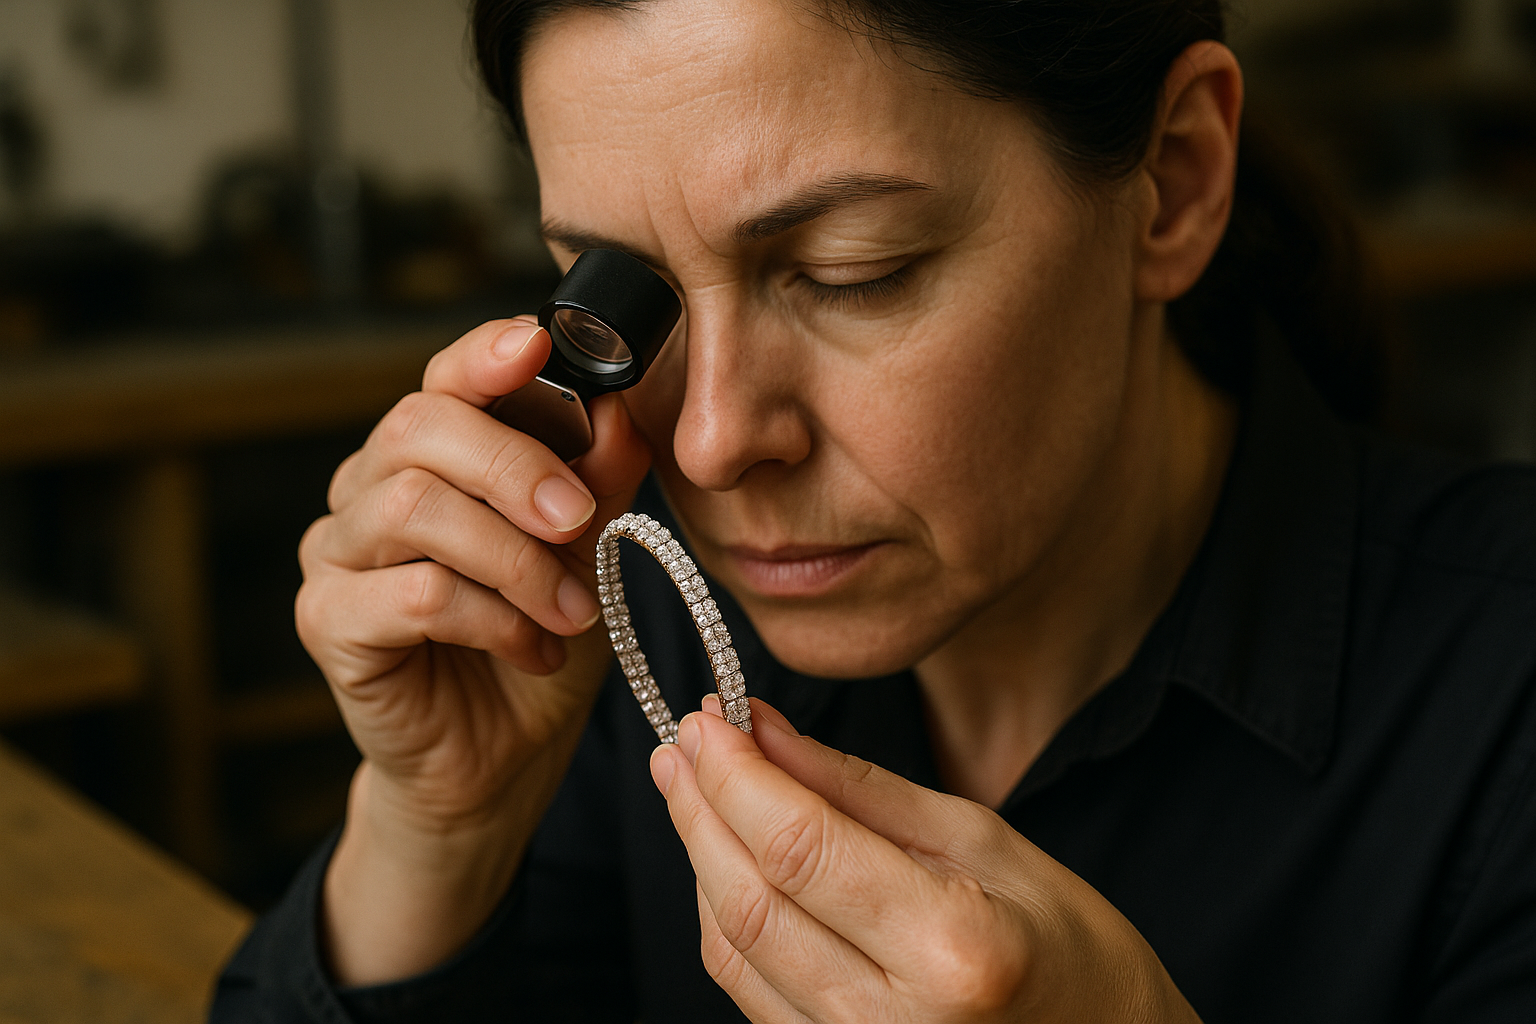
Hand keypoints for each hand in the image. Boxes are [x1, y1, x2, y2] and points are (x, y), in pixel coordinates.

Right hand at [297, 317, 650, 982]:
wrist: (499, 761)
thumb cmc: (537, 643)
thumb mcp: (588, 556)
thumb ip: (598, 482)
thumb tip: (619, 411)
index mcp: (432, 458)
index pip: (445, 380)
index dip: (487, 355)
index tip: (539, 344)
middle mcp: (369, 489)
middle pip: (419, 426)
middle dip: (517, 465)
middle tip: (579, 520)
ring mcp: (337, 553)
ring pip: (415, 507)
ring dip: (515, 559)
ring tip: (572, 612)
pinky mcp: (328, 620)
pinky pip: (413, 593)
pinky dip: (491, 618)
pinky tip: (533, 648)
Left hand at [651, 697, 1201, 1022]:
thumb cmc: (1062, 940)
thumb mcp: (978, 838)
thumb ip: (859, 788)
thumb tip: (766, 732)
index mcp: (949, 947)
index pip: (800, 846)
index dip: (737, 775)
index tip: (708, 718)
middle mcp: (891, 1020)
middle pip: (749, 897)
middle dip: (701, 806)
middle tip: (684, 738)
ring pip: (731, 946)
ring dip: (700, 855)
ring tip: (692, 783)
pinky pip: (746, 986)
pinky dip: (723, 911)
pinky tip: (723, 855)